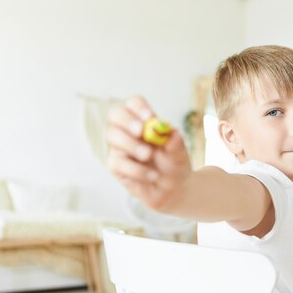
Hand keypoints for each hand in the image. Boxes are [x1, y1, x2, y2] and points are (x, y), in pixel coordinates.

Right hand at [106, 96, 191, 211]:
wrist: (175, 188)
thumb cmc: (174, 164)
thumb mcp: (180, 153)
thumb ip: (176, 142)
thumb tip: (172, 132)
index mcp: (144, 121)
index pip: (133, 104)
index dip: (138, 107)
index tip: (149, 117)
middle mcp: (127, 131)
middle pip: (115, 114)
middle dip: (127, 120)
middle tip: (140, 131)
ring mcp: (119, 147)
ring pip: (112, 136)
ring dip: (132, 145)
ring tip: (149, 156)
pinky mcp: (116, 166)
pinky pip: (117, 162)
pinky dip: (136, 169)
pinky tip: (152, 175)